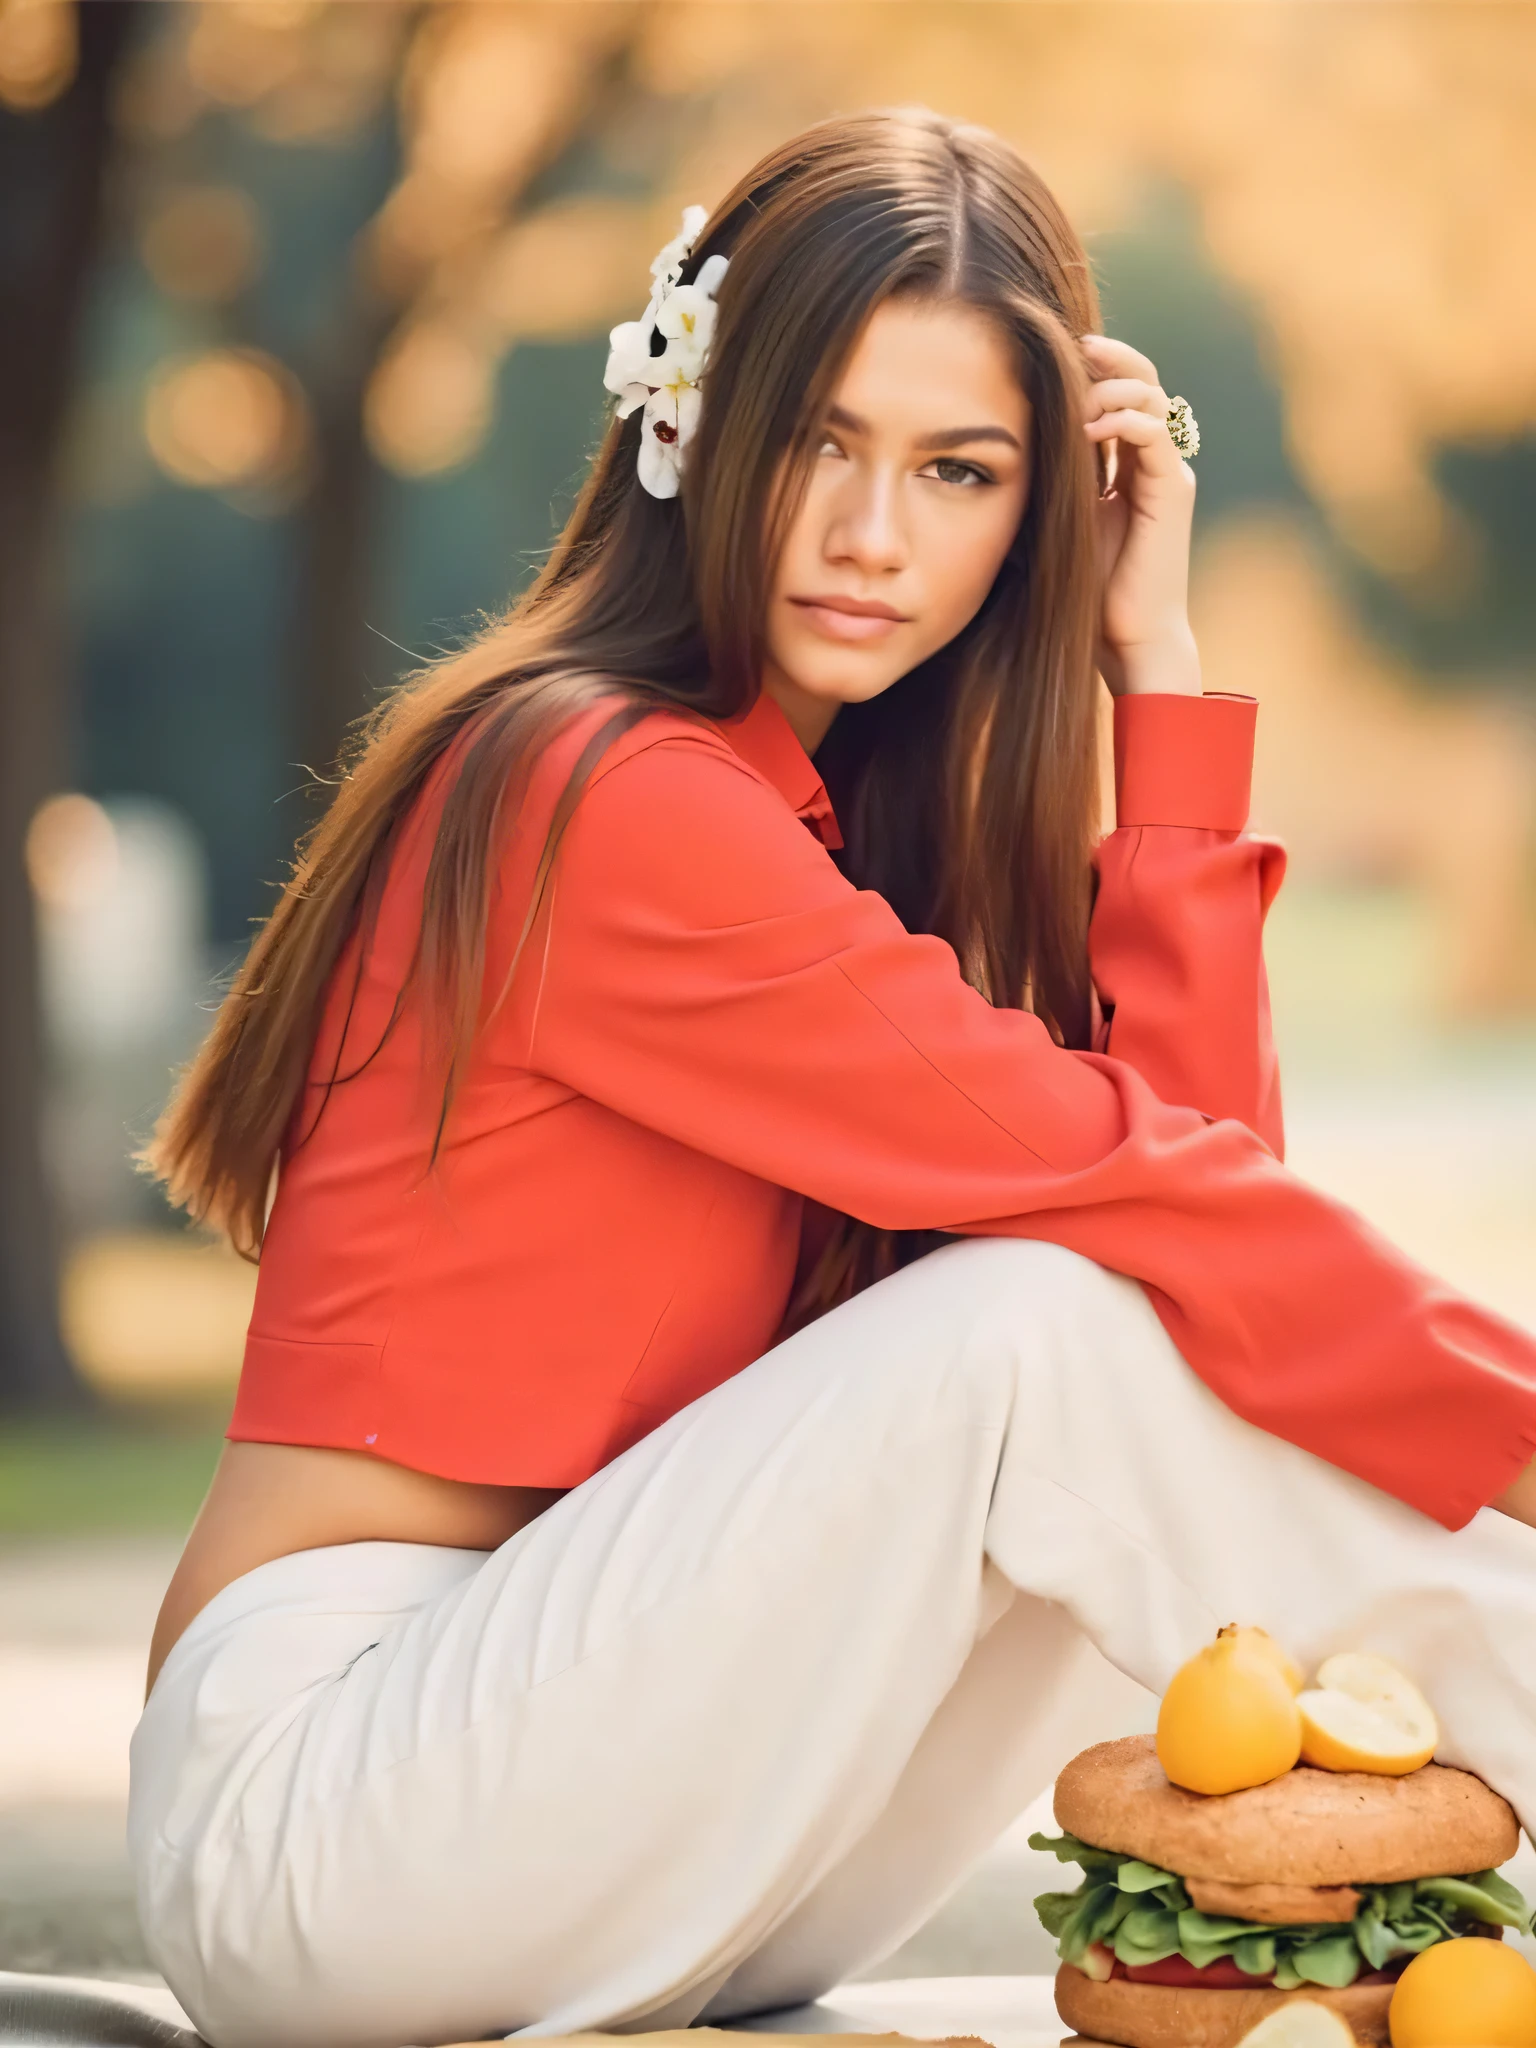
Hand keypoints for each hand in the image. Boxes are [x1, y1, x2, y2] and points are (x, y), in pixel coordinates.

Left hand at [1081, 333, 1200, 697]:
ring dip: (1110, 386)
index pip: (1118, 392)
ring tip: (1074, 397)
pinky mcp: (1173, 492)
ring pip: (1151, 396)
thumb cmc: (1085, 593)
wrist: (1127, 641)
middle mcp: (1152, 462)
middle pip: (1141, 380)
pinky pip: (1155, 433)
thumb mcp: (1054, 521)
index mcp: (1125, 464)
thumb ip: (1047, 481)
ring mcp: (1167, 474)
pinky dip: (1122, 419)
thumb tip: (999, 448)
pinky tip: (1087, 427)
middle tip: (1069, 347)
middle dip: (1107, 357)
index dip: (1090, 367)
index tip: (1048, 355)